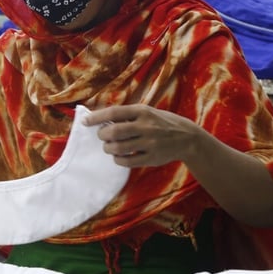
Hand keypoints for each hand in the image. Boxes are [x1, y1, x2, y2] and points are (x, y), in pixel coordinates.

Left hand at [84, 104, 202, 167]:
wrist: (186, 138)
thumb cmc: (161, 122)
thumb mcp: (147, 112)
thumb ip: (128, 116)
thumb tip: (100, 119)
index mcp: (143, 111)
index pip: (114, 113)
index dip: (97, 117)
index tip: (85, 121)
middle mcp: (146, 126)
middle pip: (114, 132)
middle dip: (102, 135)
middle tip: (102, 136)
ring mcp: (149, 143)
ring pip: (119, 148)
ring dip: (109, 148)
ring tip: (109, 147)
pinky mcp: (151, 158)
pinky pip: (127, 161)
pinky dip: (118, 159)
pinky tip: (119, 156)